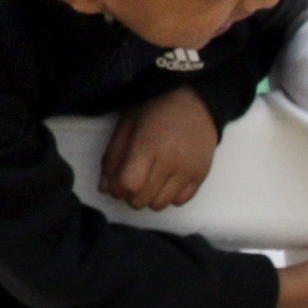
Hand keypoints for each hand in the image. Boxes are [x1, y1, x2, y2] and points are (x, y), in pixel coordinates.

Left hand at [101, 87, 221, 211]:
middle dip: (131, 196)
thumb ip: (113, 156)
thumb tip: (106, 188)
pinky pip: (180, 201)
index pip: (129, 185)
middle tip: (133, 182)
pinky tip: (167, 181)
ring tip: (150, 182)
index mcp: (148, 146)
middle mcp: (170, 162)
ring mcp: (188, 171)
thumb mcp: (127, 125)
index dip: (118, 189)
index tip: (117, 183)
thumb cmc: (156, 110)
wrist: (196, 102)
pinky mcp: (201, 175)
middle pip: (143, 199)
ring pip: (161, 204)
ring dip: (150, 198)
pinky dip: (169, 196)